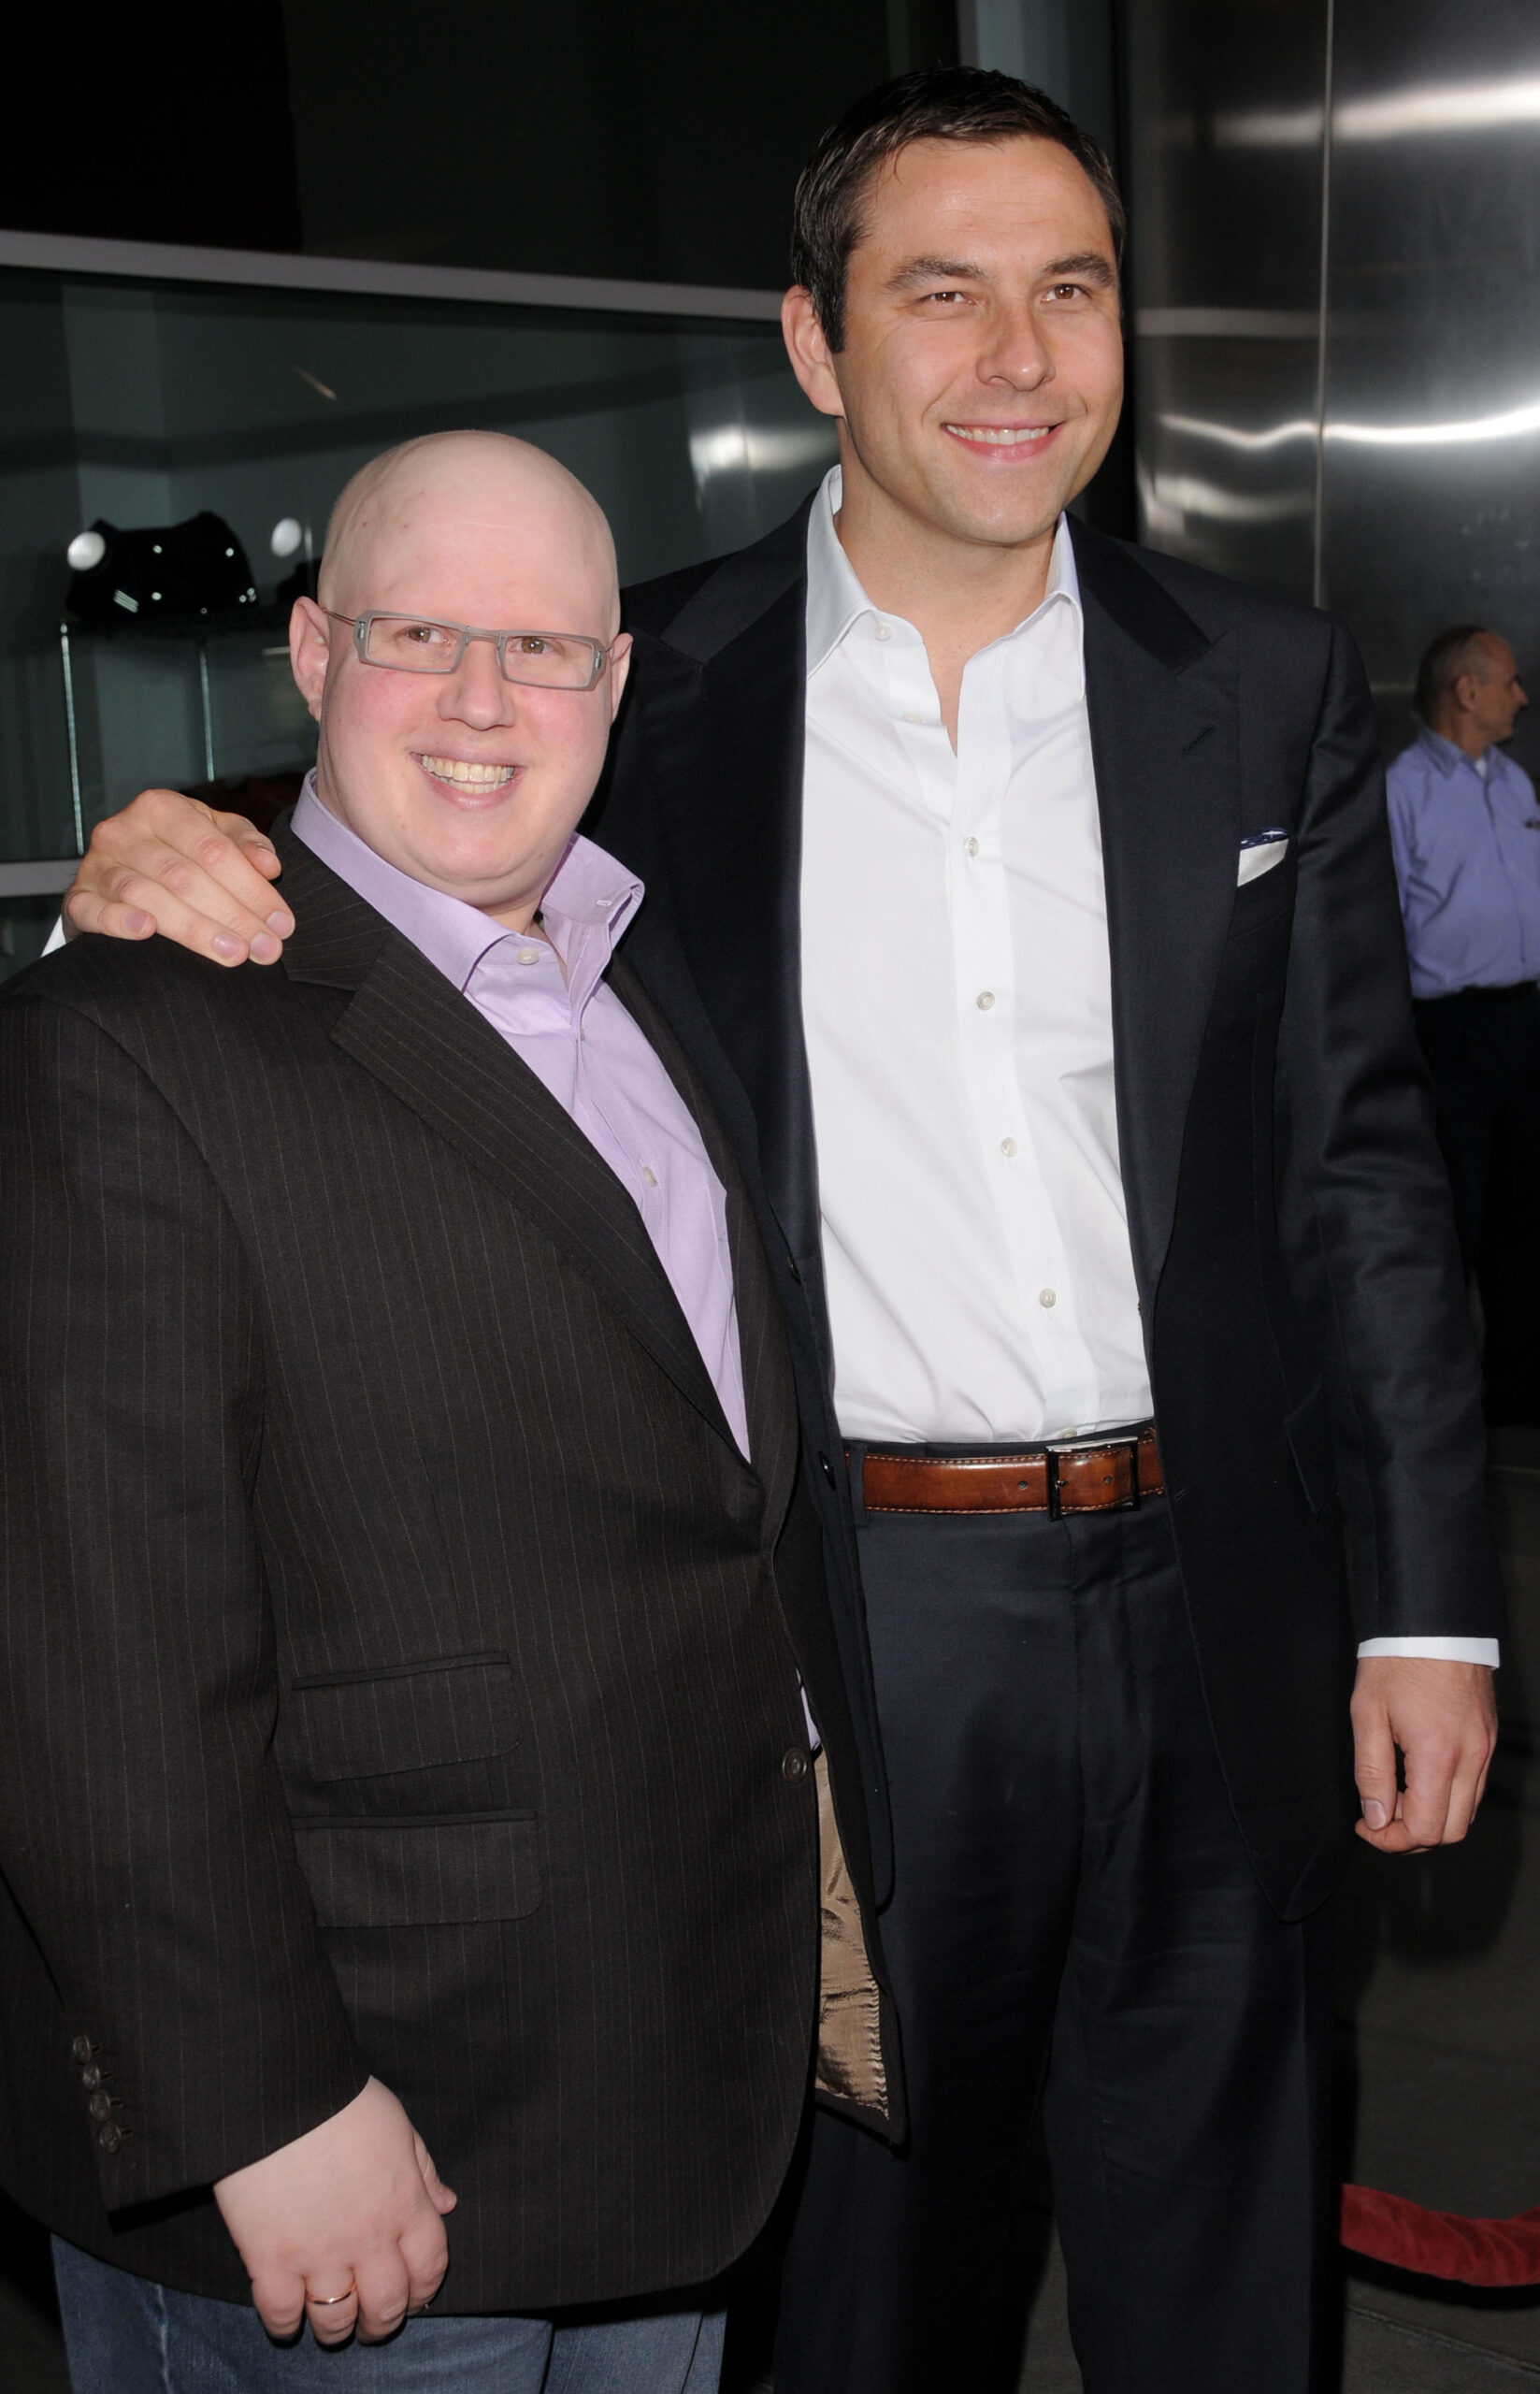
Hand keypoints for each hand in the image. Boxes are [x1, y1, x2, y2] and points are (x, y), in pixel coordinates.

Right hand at [62, 790, 293, 965]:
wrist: (119, 872)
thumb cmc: (178, 852)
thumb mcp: (215, 835)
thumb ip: (246, 845)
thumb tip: (269, 866)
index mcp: (161, 808)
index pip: (213, 850)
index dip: (252, 889)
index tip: (282, 923)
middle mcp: (123, 830)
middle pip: (185, 876)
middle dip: (233, 915)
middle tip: (266, 949)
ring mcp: (96, 864)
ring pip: (147, 896)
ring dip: (194, 928)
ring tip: (232, 953)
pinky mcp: (78, 897)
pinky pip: (94, 911)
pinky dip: (119, 921)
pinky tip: (147, 932)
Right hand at [213, 2077, 455, 2344]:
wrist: (281, 2090)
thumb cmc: (342, 2099)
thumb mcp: (398, 2125)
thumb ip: (423, 2169)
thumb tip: (447, 2203)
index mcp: (404, 2203)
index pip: (430, 2267)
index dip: (424, 2289)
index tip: (413, 2295)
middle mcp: (367, 2237)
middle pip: (387, 2306)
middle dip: (383, 2323)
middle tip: (373, 2322)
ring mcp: (318, 2252)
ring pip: (336, 2321)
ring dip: (338, 2331)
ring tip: (334, 2326)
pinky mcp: (270, 2258)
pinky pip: (281, 2313)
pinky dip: (285, 2325)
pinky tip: (288, 2319)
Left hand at [1351, 1656, 1497, 1853]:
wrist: (1433, 1621)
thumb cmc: (1398, 1660)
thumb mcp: (1367, 1713)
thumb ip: (1371, 1772)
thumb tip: (1376, 1818)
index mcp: (1439, 1753)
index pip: (1426, 1828)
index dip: (1391, 1840)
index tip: (1366, 1826)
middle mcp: (1471, 1756)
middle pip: (1453, 1831)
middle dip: (1412, 1836)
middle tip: (1379, 1819)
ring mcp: (1485, 1748)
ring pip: (1467, 1813)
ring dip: (1432, 1818)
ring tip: (1395, 1799)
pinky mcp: (1488, 1739)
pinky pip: (1474, 1787)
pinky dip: (1448, 1797)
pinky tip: (1419, 1781)